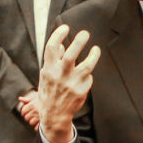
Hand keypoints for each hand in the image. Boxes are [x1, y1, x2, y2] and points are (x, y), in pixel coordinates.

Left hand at [17, 90, 41, 129]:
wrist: (55, 101)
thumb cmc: (45, 98)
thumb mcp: (36, 96)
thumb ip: (27, 99)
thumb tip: (19, 99)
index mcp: (32, 104)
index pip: (23, 111)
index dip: (23, 112)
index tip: (24, 112)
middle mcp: (35, 111)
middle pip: (26, 117)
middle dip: (27, 117)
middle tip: (30, 115)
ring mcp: (40, 116)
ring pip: (31, 122)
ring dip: (32, 121)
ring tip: (34, 119)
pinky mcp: (44, 120)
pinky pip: (37, 127)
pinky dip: (36, 127)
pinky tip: (38, 124)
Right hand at [36, 25, 100, 142]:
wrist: (54, 115)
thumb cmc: (50, 92)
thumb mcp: (46, 76)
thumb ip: (53, 61)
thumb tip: (59, 46)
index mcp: (48, 69)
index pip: (51, 47)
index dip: (58, 35)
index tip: (65, 27)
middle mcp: (59, 75)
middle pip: (71, 54)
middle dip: (79, 41)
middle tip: (85, 33)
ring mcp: (71, 83)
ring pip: (86, 66)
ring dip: (93, 55)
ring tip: (96, 49)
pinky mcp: (81, 91)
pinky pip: (88, 78)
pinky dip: (87, 75)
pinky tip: (85, 76)